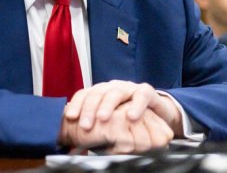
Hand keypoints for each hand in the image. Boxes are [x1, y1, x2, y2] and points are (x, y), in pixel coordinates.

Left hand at [59, 80, 180, 152]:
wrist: (156, 112)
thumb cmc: (127, 115)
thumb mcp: (110, 119)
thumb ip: (95, 124)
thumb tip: (74, 139)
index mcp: (100, 92)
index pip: (84, 94)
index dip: (76, 105)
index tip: (70, 117)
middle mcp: (112, 87)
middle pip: (97, 93)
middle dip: (89, 109)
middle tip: (84, 125)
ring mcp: (129, 88)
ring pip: (115, 93)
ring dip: (107, 106)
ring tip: (102, 119)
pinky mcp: (146, 92)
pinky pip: (141, 96)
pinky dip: (136, 106)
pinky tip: (131, 116)